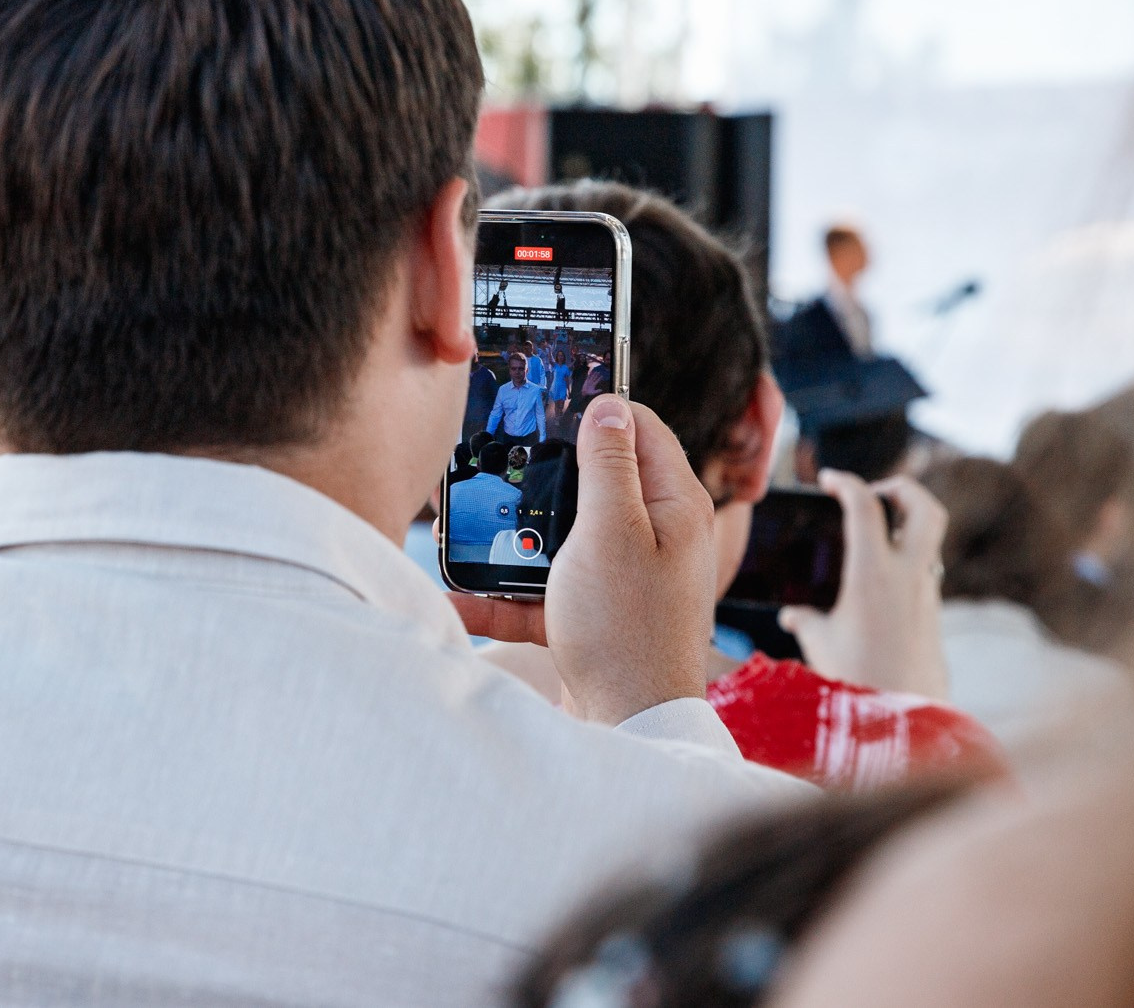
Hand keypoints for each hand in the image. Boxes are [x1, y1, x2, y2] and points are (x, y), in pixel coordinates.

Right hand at [451, 393, 714, 724]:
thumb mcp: (610, 530)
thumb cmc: (626, 627)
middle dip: (543, 479)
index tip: (544, 407)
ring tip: (463, 535)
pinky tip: (460, 601)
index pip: (639, 427)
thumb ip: (607, 465)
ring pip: (563, 538)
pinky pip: (548, 591)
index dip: (594, 411)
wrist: (628, 728)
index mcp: (673, 503)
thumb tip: (608, 406)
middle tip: (498, 465)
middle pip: (594, 481)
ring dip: (515, 542)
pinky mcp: (598, 614)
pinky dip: (509, 596)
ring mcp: (627, 577)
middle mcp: (657, 534)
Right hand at [778, 471, 949, 699]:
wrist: (906, 719)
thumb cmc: (858, 681)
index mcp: (873, 572)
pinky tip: (881, 580)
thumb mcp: (821, 645)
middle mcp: (908, 575)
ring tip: (877, 536)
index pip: (865, 505)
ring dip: (907, 525)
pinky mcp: (934, 613)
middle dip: (901, 488)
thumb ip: (806, 621)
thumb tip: (792, 616)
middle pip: (924, 506)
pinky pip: (926, 570)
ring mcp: (927, 593)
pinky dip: (907, 560)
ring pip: (929, 539)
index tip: (830, 480)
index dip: (846, 483)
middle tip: (875, 494)